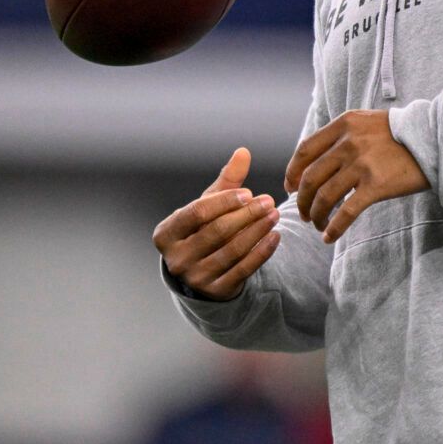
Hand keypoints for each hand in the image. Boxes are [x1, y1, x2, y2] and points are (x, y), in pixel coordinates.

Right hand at [152, 148, 279, 300]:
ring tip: (275, 215)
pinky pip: (243, 269)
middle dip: (246, 215)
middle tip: (269, 202)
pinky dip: (262, 252)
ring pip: (232, 251)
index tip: (250, 193)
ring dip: (257, 231)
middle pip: (216, 231)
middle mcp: (176, 258)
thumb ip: (226, 181)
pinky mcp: (216, 291)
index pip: (197, 212)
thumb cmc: (202, 230)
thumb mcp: (208, 206)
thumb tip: (244, 151)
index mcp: (166, 234)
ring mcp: (195, 278)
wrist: (200, 273)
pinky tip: (276, 236)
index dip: (224, 201)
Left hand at [284, 110, 428, 243]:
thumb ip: (343, 136)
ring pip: (324, 196)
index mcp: (344, 125)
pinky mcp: (376, 185)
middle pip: (310, 177)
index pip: (305, 150)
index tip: (290, 186)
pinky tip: (329, 236)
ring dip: (316, 215)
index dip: (292, 172)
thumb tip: (317, 163)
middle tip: (304, 213)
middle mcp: (349, 143)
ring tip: (317, 225)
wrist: (436, 140)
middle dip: (302, 200)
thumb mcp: (368, 124)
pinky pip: (346, 212)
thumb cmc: (402, 135)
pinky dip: (334, 227)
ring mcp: (362, 164)